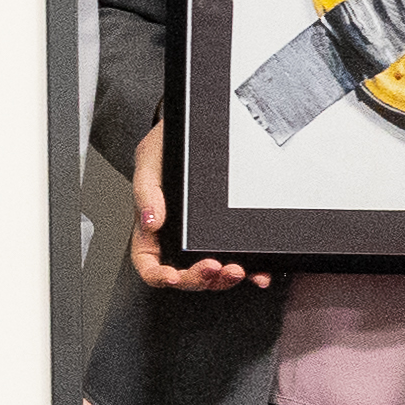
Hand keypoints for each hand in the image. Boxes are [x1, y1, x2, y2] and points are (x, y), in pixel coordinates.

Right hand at [124, 123, 265, 293]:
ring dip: (224, 279)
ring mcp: (203, 239)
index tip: (173, 276)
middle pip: (183, 275)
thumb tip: (151, 221)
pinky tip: (258, 272)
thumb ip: (145, 190)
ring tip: (237, 269)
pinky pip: (239, 259)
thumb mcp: (149, 160)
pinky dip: (250, 271)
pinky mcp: (227, 234)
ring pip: (211, 273)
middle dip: (199, 279)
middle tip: (213, 268)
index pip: (148, 264)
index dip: (159, 276)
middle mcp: (176, 239)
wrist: (200, 125)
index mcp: (152, 229)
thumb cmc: (168, 145)